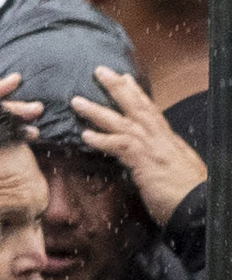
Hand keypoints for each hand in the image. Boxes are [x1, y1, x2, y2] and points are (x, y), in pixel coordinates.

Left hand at [75, 66, 206, 225]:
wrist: (201, 208)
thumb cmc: (188, 194)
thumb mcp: (175, 169)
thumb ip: (160, 158)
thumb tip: (149, 157)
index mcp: (168, 140)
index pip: (151, 111)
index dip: (137, 94)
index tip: (124, 77)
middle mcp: (162, 139)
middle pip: (138, 107)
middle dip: (118, 87)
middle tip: (100, 70)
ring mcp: (154, 149)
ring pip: (123, 122)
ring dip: (98, 111)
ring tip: (77, 102)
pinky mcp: (147, 163)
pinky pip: (121, 146)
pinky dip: (102, 140)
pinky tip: (85, 135)